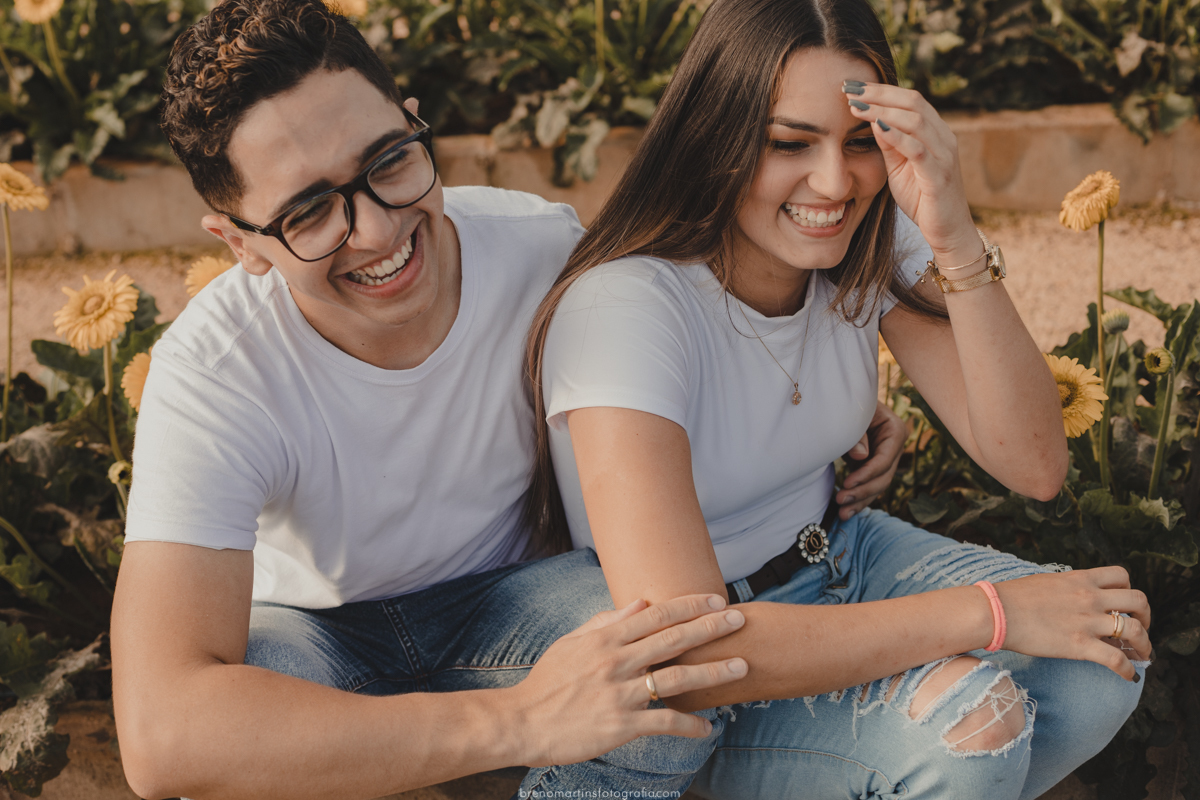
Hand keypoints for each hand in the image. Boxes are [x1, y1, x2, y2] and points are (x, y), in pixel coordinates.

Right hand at [510, 594, 748, 766]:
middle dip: (711, 628)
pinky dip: (689, 725)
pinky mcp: (621, 725)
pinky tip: (708, 727)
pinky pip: (663, 722)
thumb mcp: (572, 643)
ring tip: (740, 666)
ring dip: (713, 672)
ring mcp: (620, 693)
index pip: (656, 614)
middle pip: (673, 639)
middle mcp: (616, 661)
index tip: (716, 600)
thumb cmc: (547, 682)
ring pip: (676, 677)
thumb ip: (607, 621)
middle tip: (740, 619)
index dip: (689, 605)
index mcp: (605, 638)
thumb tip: (640, 603)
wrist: (522, 721)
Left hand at [836, 401, 903, 519]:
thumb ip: (857, 436)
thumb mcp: (852, 416)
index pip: (884, 459)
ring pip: (877, 486)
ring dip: (860, 501)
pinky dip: (859, 499)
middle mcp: (894, 447)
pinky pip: (869, 486)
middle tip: (841, 500)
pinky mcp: (873, 467)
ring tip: (843, 514)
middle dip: (862, 491)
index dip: (867, 474)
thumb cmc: (849, 405)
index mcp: (895, 431)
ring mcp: (885, 459)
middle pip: (883, 477)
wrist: (845, 402)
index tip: (847, 483)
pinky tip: (847, 512)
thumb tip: (861, 457)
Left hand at [844, 82, 978, 261]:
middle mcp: (943, 137)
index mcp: (934, 132)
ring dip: (884, 110)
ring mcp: (944, 155)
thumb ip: (889, 143)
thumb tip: (871, 118)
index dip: (881, 90)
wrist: (948, 231)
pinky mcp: (939, 176)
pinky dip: (897, 136)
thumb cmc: (922, 198)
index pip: (909, 99)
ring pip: (916, 120)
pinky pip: (918, 150)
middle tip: (850, 88)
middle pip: (913, 101)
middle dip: (879, 93)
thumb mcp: (899, 167)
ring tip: (857, 106)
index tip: (852, 86)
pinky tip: (877, 128)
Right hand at [996, 567, 1150, 680]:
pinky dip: (1128, 670)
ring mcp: (1087, 621)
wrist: (995, 611)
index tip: (1124, 604)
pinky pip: (1116, 659)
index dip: (1128, 590)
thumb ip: (1067, 587)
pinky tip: (1128, 675)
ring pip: (1136, 631)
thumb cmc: (1012, 597)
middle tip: (1140, 629)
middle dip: (1146, 616)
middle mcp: (1089, 597)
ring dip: (1144, 644)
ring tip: (1141, 654)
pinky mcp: (1079, 646)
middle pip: (1138, 601)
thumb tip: (1072, 596)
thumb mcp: (1046, 581)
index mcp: (1080, 579)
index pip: (1121, 575)